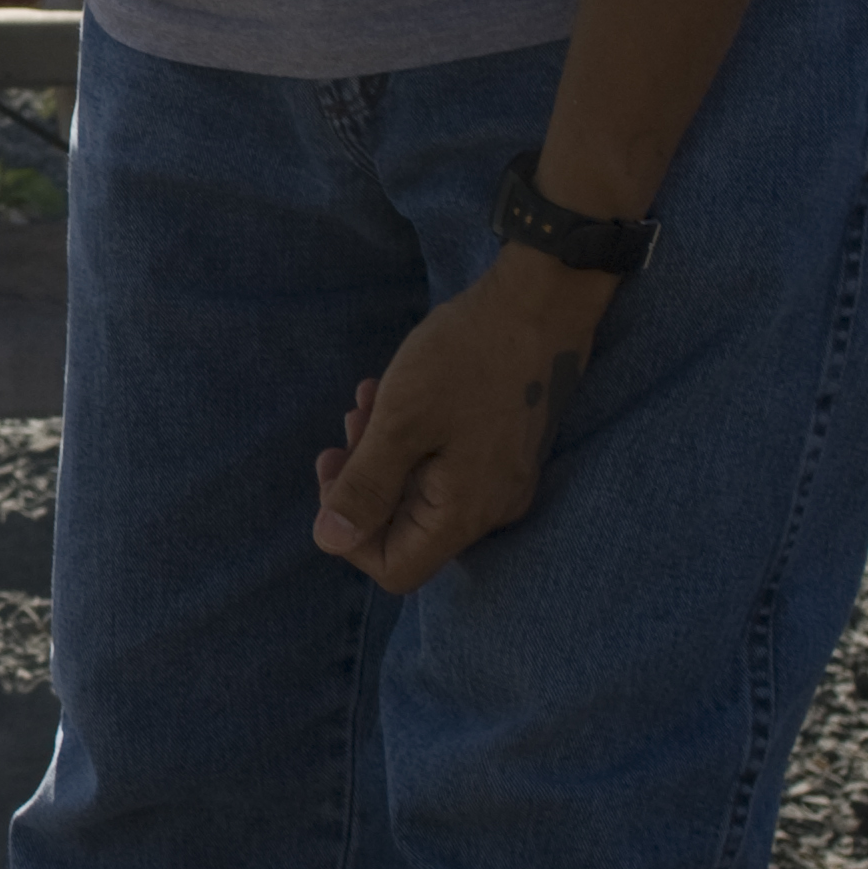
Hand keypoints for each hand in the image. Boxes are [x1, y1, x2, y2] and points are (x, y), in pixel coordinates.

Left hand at [312, 249, 618, 593]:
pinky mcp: (506, 451)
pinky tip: (395, 393)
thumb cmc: (468, 356)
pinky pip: (447, 465)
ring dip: (382, 451)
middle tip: (348, 425)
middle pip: (406, 530)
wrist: (541, 300)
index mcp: (464, 513)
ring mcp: (503, 480)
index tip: (335, 472)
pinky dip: (412, 437)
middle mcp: (491, 509)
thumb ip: (364, 486)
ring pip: (422, 491)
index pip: (394, 568)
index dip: (350, 535)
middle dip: (364, 481)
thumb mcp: (401, 420)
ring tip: (369, 400)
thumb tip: (327, 541)